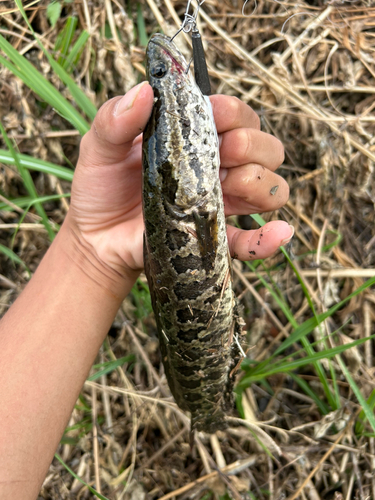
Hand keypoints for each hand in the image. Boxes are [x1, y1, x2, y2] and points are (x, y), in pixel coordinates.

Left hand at [68, 82, 291, 286]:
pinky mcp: (214, 239)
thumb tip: (144, 91)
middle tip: (222, 152)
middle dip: (252, 145)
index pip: (236, 116)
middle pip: (264, 148)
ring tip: (230, 184)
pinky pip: (252, 242)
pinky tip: (278, 233)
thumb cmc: (100, 188)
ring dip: (261, 182)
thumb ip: (115, 120)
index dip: (234, 112)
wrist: (94, 238)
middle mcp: (216, 167)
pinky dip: (269, 239)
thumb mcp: (98, 148)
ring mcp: (219, 203)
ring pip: (270, 187)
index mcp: (194, 139)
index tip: (215, 115)